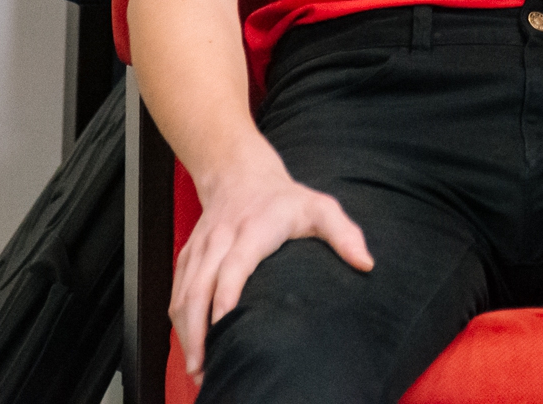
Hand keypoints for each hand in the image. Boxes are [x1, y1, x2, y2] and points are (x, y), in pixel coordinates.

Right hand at [171, 146, 372, 378]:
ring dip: (186, 333)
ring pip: (182, 294)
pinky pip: (175, 292)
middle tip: (205, 367)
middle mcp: (220, 239)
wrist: (239, 174)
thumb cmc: (285, 199)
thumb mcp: (321, 207)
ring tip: (197, 368)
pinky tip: (190, 346)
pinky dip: (178, 323)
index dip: (226, 295)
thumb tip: (366, 264)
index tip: (224, 326)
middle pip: (199, 287)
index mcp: (254, 229)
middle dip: (198, 330)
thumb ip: (344, 233)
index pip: (235, 265)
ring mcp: (199, 249)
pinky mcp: (187, 257)